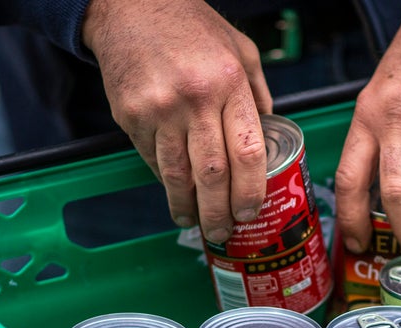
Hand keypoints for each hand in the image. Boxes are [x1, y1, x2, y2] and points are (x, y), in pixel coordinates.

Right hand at [83, 0, 272, 242]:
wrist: (130, 7)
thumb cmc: (190, 26)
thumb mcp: (240, 49)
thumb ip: (256, 93)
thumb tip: (270, 132)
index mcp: (229, 81)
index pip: (247, 151)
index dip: (251, 191)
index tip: (250, 211)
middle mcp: (194, 98)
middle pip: (212, 173)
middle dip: (220, 212)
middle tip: (224, 232)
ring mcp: (159, 109)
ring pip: (177, 175)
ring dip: (188, 207)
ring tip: (197, 222)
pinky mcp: (130, 115)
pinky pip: (151, 160)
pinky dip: (165, 182)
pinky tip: (175, 193)